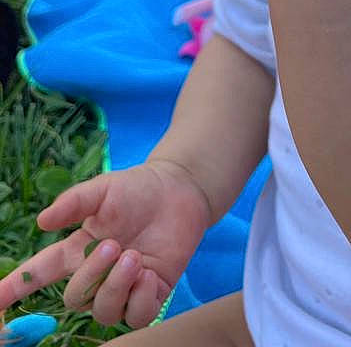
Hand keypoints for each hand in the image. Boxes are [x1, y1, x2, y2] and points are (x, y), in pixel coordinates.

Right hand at [0, 159, 210, 328]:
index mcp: (78, 250)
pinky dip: (140, 301)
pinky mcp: (151, 293)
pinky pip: (137, 318)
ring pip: (103, 313)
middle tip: (116, 245)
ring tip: (134, 257)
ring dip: (117, 287)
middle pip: (73, 299)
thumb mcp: (103, 189)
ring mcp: (124, 286)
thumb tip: (42, 221)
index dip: (16, 288)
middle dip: (91, 276)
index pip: (41, 273)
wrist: (179, 189)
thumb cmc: (137, 188)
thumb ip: (73, 203)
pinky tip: (149, 276)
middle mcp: (97, 273)